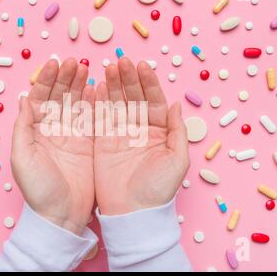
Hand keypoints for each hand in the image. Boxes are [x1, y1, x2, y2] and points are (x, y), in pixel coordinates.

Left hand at [11, 58, 94, 234]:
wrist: (62, 215)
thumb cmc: (38, 189)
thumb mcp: (22, 158)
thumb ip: (22, 127)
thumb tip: (23, 99)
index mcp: (35, 131)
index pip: (40, 98)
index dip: (46, 80)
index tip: (55, 63)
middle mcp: (53, 130)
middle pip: (59, 96)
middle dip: (66, 78)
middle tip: (75, 62)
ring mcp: (72, 136)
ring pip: (75, 103)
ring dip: (79, 85)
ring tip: (86, 68)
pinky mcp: (88, 144)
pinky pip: (91, 118)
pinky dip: (94, 103)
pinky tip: (96, 88)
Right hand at [94, 58, 189, 214]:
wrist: (132, 213)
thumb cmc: (158, 190)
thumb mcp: (177, 160)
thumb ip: (178, 131)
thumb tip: (177, 105)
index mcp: (160, 132)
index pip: (154, 101)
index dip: (148, 83)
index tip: (141, 66)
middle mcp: (140, 130)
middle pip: (134, 98)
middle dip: (128, 79)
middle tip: (121, 62)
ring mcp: (120, 135)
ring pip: (117, 104)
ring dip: (113, 85)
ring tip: (109, 68)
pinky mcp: (103, 142)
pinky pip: (101, 118)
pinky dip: (99, 103)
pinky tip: (98, 87)